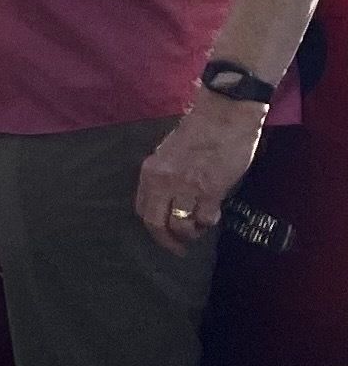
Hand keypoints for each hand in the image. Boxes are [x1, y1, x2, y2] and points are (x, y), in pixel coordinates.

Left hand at [135, 97, 264, 253]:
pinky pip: (205, 218)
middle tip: (178, 249)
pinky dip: (208, 222)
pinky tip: (212, 216)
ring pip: (180, 225)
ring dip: (189, 234)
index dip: (152, 226)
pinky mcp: (211, 190)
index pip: (142, 209)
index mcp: (150, 171)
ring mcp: (186, 187)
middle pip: (156, 223)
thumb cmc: (199, 131)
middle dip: (166, 241)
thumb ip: (165, 175)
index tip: (162, 234)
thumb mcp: (169, 152)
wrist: (224, 115)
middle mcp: (163, 181)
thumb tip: (168, 198)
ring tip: (197, 231)